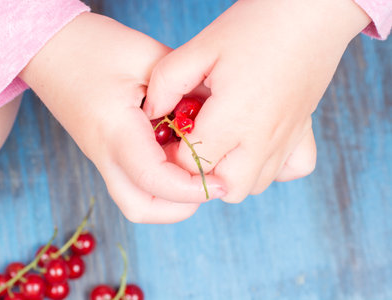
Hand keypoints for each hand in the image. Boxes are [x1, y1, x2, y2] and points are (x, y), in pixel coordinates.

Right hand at [19, 13, 225, 222]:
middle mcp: (104, 153)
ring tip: (194, 173)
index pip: (154, 179)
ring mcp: (100, 156)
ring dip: (169, 199)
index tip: (221, 181)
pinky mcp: (104, 152)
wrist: (47, 50)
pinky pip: (132, 182)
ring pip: (135, 200)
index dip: (192, 189)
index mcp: (114, 131)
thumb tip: (217, 113)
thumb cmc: (93, 46)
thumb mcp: (147, 58)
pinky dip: (158, 183)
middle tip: (208, 183)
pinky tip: (175, 157)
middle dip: (180, 206)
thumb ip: (184, 88)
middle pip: (141, 207)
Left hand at [144, 0, 369, 202]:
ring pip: (254, 186)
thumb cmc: (253, 25)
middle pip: (221, 188)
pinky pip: (291, 170)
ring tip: (220, 142)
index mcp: (232, 119)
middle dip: (198, 175)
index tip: (167, 137)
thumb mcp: (200, 48)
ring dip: (230, 173)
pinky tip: (256, 144)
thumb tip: (153, 113)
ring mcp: (286, 139)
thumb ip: (167, 84)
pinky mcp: (304, 132)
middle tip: (191, 144)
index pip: (190, 165)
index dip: (170, 157)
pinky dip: (272, 168)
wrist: (310, 12)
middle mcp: (261, 139)